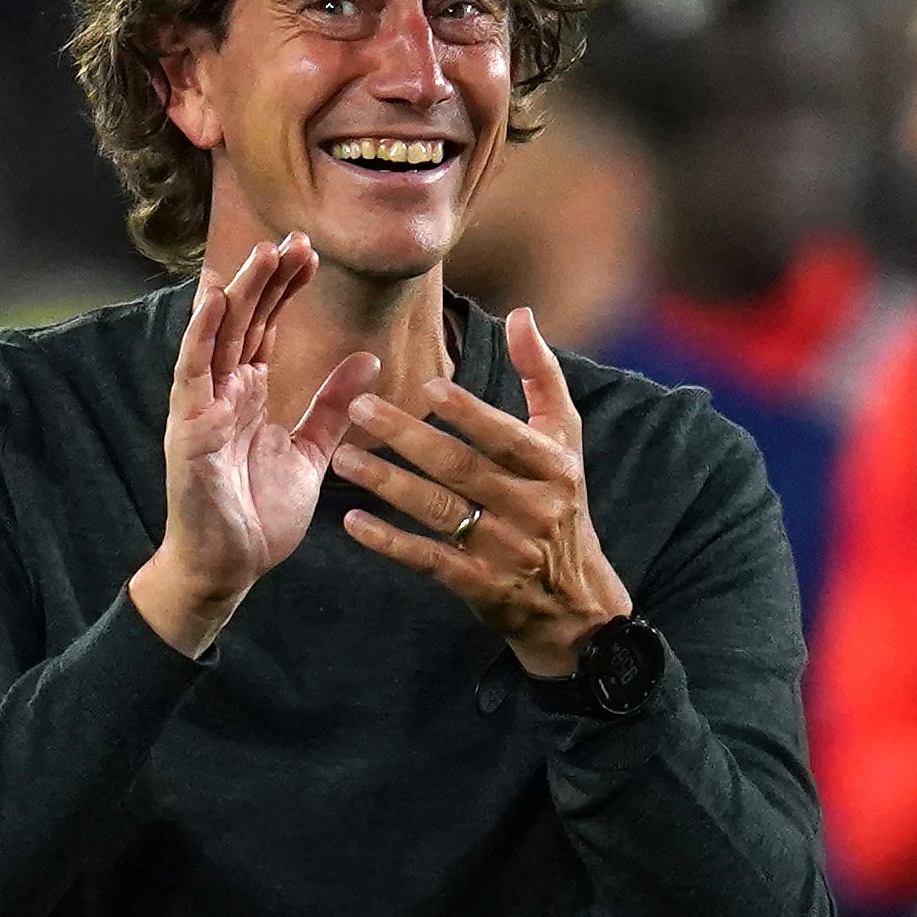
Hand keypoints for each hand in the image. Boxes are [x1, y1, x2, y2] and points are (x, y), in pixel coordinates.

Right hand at [131, 234, 366, 653]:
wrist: (230, 567)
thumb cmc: (259, 514)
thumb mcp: (311, 452)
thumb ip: (332, 405)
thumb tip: (367, 359)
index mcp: (249, 394)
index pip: (266, 326)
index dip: (285, 288)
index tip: (311, 253)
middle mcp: (222, 391)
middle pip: (244, 320)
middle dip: (267, 278)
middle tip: (295, 238)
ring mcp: (202, 407)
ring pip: (219, 337)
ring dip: (237, 293)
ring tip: (263, 253)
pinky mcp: (189, 430)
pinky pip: (192, 375)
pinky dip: (200, 337)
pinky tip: (213, 302)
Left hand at [332, 307, 635, 675]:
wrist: (574, 603)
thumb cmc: (561, 503)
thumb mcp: (564, 440)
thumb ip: (541, 375)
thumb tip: (522, 313)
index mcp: (555, 469)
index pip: (508, 438)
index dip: (470, 414)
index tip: (427, 389)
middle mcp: (533, 510)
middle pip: (463, 470)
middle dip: (408, 438)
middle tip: (359, 409)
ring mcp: (505, 552)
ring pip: (440, 512)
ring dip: (388, 484)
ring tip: (342, 459)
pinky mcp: (480, 587)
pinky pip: (428, 561)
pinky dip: (390, 543)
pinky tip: (352, 522)